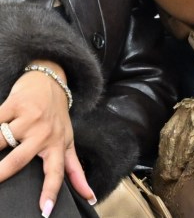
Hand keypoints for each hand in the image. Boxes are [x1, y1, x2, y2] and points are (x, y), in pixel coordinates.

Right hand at [0, 63, 95, 214]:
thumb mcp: (69, 142)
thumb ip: (75, 171)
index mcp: (58, 145)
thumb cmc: (57, 118)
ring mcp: (28, 118)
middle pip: (18, 159)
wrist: (51, 82)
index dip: (50, 192)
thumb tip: (91, 197)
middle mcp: (44, 133)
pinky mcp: (13, 104)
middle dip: (2, 173)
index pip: (56, 173)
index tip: (43, 210)